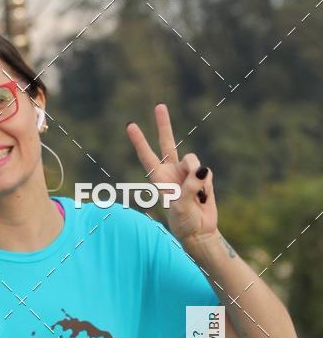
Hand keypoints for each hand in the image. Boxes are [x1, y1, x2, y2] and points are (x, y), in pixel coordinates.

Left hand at [126, 104, 217, 243]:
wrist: (200, 231)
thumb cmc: (184, 222)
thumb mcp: (181, 207)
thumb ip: (188, 187)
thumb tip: (201, 170)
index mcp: (159, 179)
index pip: (147, 157)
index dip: (140, 141)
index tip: (131, 126)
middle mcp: (172, 172)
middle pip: (167, 143)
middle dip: (164, 125)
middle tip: (159, 106)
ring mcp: (187, 173)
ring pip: (192, 160)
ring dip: (195, 174)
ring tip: (195, 196)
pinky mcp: (202, 176)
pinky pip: (206, 172)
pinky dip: (206, 185)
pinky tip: (204, 197)